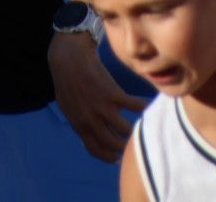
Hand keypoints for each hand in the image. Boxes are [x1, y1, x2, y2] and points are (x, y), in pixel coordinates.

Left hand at [48, 31, 146, 161]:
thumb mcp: (68, 107)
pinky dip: (144, 106)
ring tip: (143, 125)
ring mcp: (103, 109)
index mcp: (79, 125)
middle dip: (125, 147)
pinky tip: (148, 104)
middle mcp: (91, 121)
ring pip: (126, 130)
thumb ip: (79, 122)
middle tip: (133, 142)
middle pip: (114, 144)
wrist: (69, 59)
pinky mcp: (113, 94)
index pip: (96, 150)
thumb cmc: (67, 81)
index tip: (118, 157)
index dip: (109, 156)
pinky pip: (135, 106)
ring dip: (136, 130)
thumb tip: (85, 138)